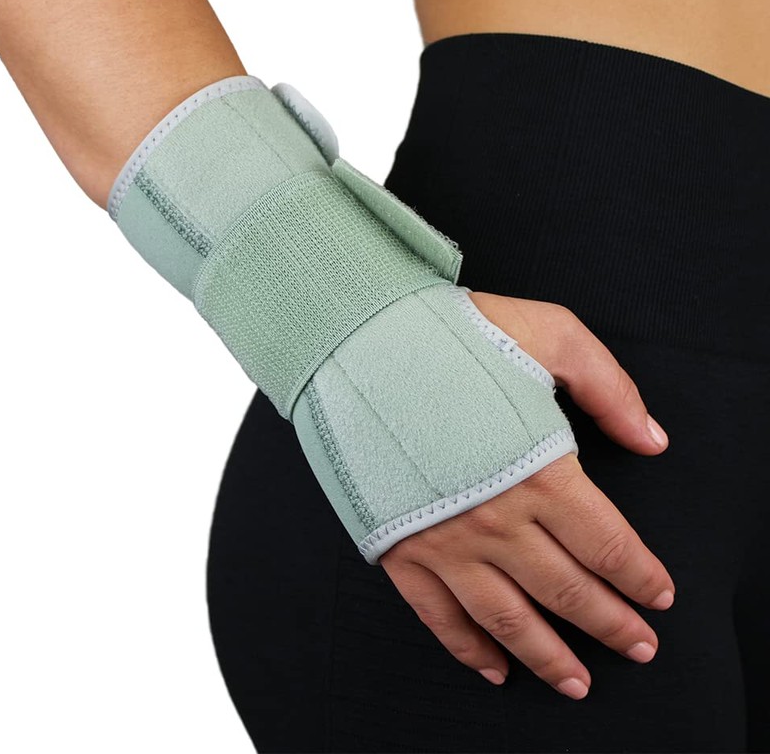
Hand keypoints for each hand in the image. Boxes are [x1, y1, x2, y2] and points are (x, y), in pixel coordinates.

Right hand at [380, 291, 673, 699]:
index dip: (640, 577)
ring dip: (549, 657)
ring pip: (508, 619)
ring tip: (578, 682)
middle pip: (567, 591)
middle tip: (640, 647)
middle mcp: (496, 518)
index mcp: (540, 470)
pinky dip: (469, 649)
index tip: (659, 596)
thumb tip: (652, 439)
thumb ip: (608, 388)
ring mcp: (445, 540)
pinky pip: (439, 616)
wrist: (360, 344)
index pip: (607, 545)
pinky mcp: (401, 547)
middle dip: (612, 625)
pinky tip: (494, 668)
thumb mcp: (549, 335)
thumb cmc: (452, 335)